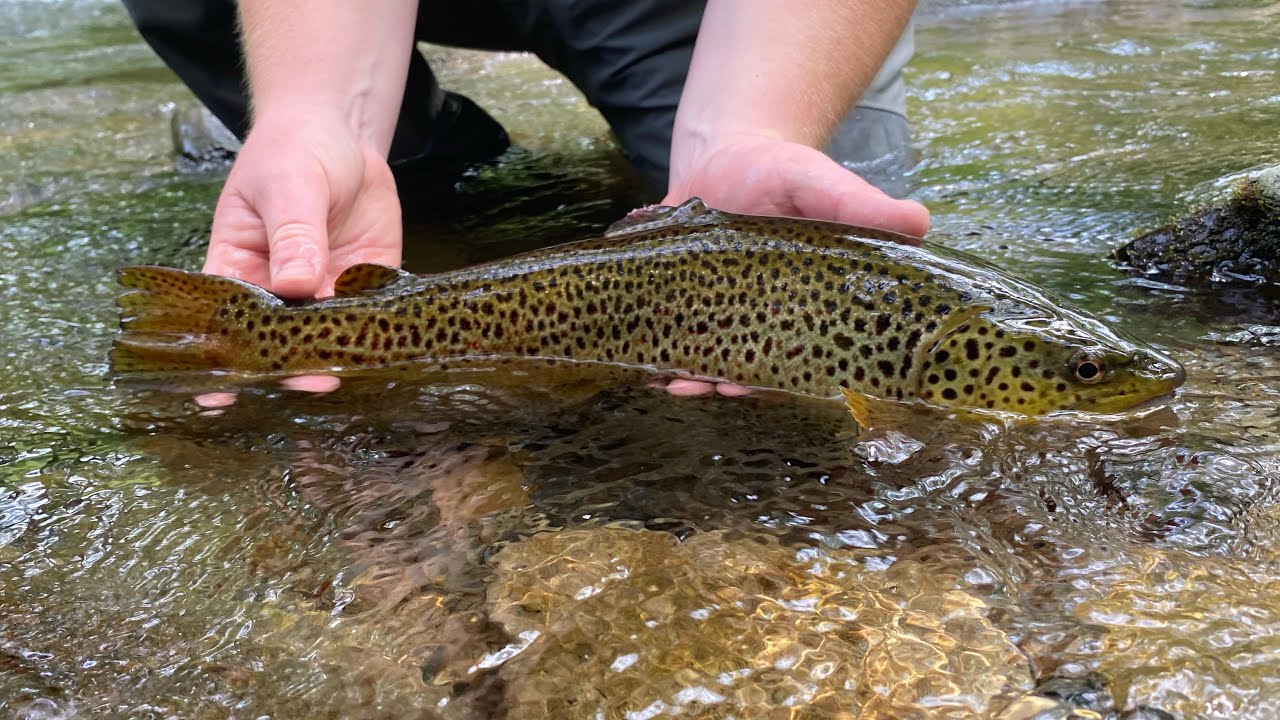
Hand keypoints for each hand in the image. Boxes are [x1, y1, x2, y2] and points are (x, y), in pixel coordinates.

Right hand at [194, 113, 400, 408]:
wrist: (342, 133)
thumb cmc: (295, 154)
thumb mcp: (289, 187)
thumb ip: (295, 234)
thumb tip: (296, 283)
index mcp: (239, 266)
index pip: (225, 318)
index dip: (221, 357)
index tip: (216, 396)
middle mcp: (280, 288)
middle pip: (281, 338)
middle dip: (293, 362)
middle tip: (310, 379)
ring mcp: (325, 288)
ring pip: (329, 333)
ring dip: (339, 353)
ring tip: (349, 369)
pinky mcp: (367, 282)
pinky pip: (371, 314)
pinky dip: (378, 331)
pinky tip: (386, 346)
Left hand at [660, 134, 929, 396]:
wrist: (725, 154)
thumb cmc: (784, 172)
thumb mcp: (820, 183)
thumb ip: (860, 205)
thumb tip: (919, 221)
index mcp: (804, 304)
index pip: (802, 354)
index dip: (785, 375)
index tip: (763, 382)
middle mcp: (762, 316)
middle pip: (750, 363)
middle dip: (731, 381)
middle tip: (715, 387)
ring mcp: (717, 310)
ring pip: (706, 356)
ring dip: (690, 376)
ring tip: (675, 383)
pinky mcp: (678, 299)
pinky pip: (667, 332)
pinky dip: (654, 351)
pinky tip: (644, 365)